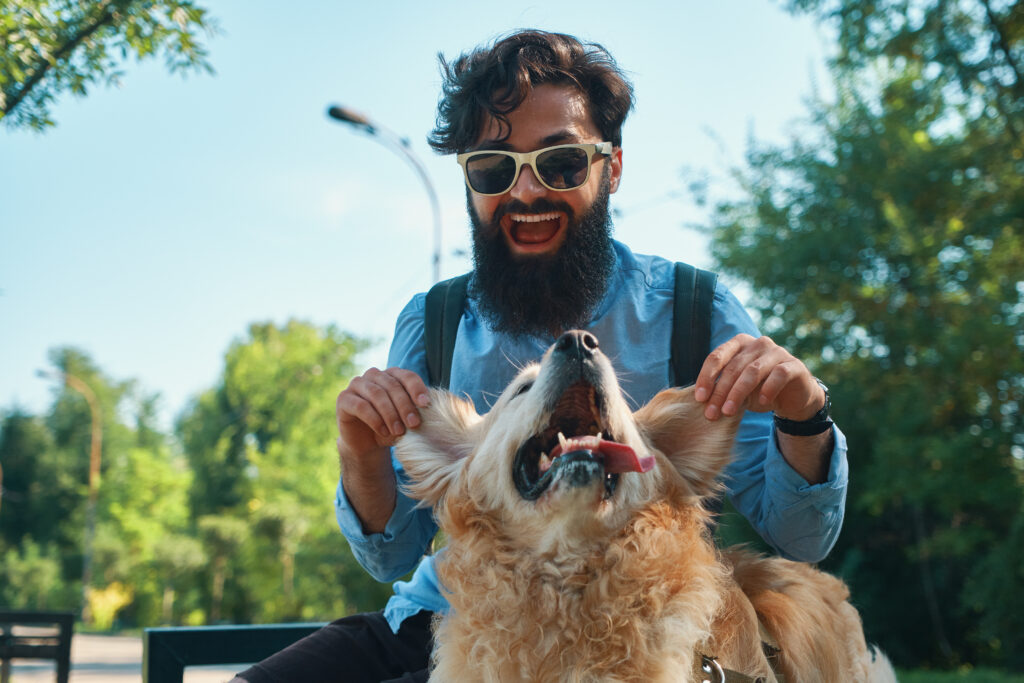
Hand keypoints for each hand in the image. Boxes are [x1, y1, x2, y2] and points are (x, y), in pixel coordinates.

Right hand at [336, 367, 430, 532]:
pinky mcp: (344, 400)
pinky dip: (374, 418)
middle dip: (404, 405)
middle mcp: (374, 376)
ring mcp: (357, 386)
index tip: (426, 405)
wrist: (369, 444)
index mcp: (392, 375)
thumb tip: (458, 410)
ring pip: (375, 393)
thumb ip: (425, 410)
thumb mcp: (411, 418)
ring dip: (390, 413)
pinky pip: (359, 405)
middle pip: (391, 384)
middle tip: (414, 425)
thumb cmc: (395, 428)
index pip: (407, 375)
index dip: (417, 388)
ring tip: (399, 431)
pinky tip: (384, 432)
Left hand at [694, 334, 824, 421]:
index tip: (699, 398)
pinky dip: (768, 389)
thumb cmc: (759, 391)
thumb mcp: (737, 390)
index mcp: (739, 344)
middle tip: (711, 413)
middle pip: (733, 367)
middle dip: (720, 392)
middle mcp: (757, 343)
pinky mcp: (793, 365)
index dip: (706, 377)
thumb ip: (723, 390)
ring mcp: (777, 352)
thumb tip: (702, 401)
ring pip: (753, 371)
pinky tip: (761, 403)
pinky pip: (778, 374)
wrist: (793, 397)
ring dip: (738, 393)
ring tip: (728, 412)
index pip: (717, 357)